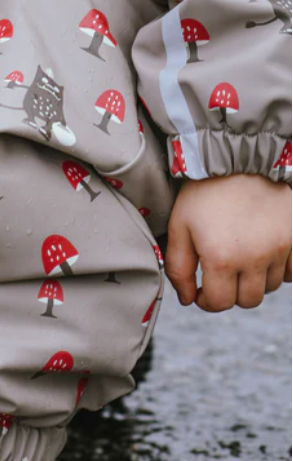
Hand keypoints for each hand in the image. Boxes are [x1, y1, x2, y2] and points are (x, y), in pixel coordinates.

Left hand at [166, 174, 291, 311]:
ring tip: (240, 257)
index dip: (206, 301)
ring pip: (270, 287)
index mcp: (221, 257)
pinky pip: (290, 273)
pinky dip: (277, 270)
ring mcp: (280, 249)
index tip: (201, 290)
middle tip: (220, 275)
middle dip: (231, 293)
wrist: (240, 157)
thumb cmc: (205, 191)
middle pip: (247, 300)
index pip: (219, 303)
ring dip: (254, 281)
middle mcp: (255, 258)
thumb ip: (179, 267)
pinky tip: (262, 253)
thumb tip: (187, 299)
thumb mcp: (179, 226)